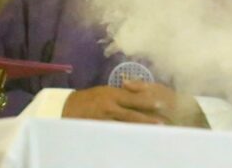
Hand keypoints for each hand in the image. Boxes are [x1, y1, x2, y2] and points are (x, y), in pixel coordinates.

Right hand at [62, 81, 206, 127]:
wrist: (66, 108)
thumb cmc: (90, 98)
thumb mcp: (107, 91)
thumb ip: (124, 93)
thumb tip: (141, 92)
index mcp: (115, 94)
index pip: (136, 97)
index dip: (150, 100)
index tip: (164, 103)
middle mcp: (111, 105)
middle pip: (134, 112)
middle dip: (149, 117)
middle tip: (165, 121)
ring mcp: (105, 118)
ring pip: (126, 124)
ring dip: (141, 127)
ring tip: (155, 130)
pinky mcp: (100, 128)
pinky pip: (115, 133)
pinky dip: (126, 136)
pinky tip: (135, 139)